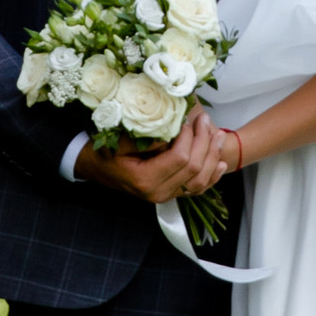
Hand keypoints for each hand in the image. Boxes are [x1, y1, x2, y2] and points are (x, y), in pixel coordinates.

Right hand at [80, 113, 236, 202]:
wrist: (94, 168)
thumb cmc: (103, 151)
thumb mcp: (120, 141)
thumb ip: (147, 138)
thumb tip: (174, 131)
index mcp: (144, 179)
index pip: (180, 159)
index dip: (190, 138)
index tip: (189, 120)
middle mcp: (157, 192)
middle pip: (193, 169)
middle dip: (204, 142)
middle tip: (206, 120)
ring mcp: (165, 195)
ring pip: (199, 180)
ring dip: (213, 157)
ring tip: (217, 135)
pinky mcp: (170, 194)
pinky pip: (196, 189)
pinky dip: (212, 176)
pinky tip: (221, 163)